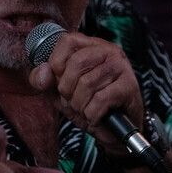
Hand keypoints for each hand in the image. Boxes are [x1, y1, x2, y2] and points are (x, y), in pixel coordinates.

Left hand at [28, 32, 143, 157]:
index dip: (56, 62)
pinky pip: (101, 99)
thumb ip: (43, 80)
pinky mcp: (129, 86)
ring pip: (88, 83)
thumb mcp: (58, 92)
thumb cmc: (87, 105)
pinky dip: (92, 114)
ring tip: (85, 109)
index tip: (59, 81)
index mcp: (91, 46)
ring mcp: (121, 67)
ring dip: (80, 105)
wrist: (113, 131)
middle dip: (67, 89)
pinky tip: (96, 116)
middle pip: (76, 62)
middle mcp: (108, 51)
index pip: (67, 41)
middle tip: (73, 101)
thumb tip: (42, 72)